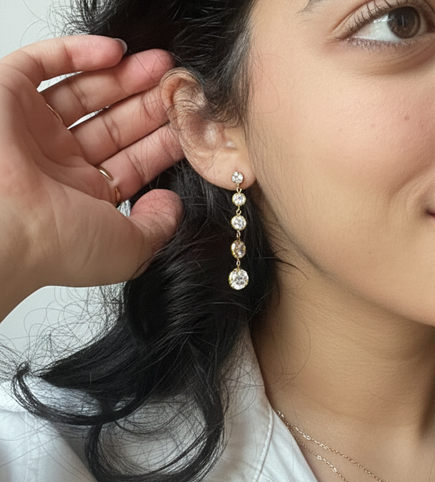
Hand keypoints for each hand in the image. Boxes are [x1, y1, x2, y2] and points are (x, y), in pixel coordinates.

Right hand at [0, 36, 182, 318]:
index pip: (133, 163)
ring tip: (163, 65)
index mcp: (86, 198)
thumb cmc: (59, 244)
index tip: (189, 125)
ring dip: (126, 78)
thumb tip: (171, 204)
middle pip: (115, 125)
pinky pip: (43, 64)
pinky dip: (78, 52)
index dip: (163, 143)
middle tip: (180, 88)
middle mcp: (60, 164)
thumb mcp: (128, 249)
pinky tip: (115, 52)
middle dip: (150, 106)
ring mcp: (34, 131)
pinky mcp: (6, 96)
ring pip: (86, 94)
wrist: (2, 228)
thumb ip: (157, 227)